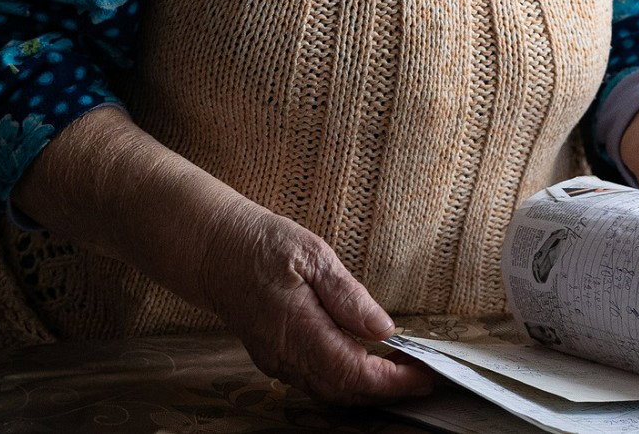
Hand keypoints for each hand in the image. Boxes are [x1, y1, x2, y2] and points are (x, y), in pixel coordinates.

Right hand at [195, 199, 435, 404]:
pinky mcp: (275, 359)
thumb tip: (383, 329)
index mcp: (297, 329)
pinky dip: (347, 381)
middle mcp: (285, 356)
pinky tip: (368, 363)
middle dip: (388, 391)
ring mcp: (277, 362)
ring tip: (404, 371)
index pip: (353, 372)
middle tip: (423, 375)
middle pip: (345, 392)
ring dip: (368, 389)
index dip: (392, 381)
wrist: (213, 251)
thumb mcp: (311, 254)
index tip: (425, 375)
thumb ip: (347, 295)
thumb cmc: (261, 245)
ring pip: (330, 393)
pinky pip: (316, 383)